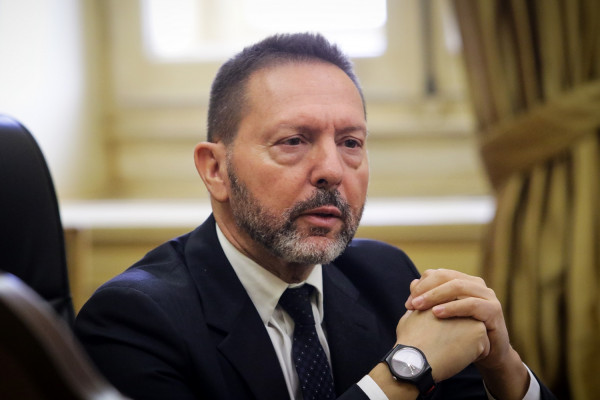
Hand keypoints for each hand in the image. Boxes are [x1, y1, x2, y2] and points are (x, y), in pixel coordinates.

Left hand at [404, 269, 528, 398]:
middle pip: (446, 276)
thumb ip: (430, 299)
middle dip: (426, 289)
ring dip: (435, 295)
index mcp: (463, 281)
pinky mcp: (494, 310)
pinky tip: (437, 313)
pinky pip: (471, 304)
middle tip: (412, 304)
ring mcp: (487, 296)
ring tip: (419, 307)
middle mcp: (476, 285)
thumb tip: (412, 283)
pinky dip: (452, 307)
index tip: (408, 303)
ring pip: (458, 286)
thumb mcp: (444, 316)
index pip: (438, 274)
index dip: (421, 285)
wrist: (489, 356)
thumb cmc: (462, 334)